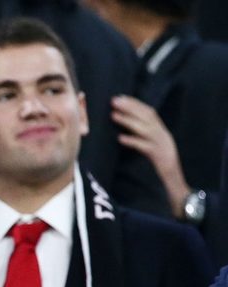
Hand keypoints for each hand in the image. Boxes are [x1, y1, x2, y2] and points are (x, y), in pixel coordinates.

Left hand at [111, 94, 189, 217]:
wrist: (175, 186)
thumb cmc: (160, 169)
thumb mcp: (151, 150)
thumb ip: (142, 139)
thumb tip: (122, 132)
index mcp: (162, 132)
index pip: (149, 112)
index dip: (134, 104)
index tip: (119, 98)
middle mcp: (164, 135)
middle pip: (148, 116)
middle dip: (130, 107)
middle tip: (113, 101)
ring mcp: (163, 146)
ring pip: (146, 129)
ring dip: (129, 121)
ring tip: (113, 115)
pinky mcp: (160, 158)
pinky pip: (146, 147)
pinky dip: (133, 142)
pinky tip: (120, 139)